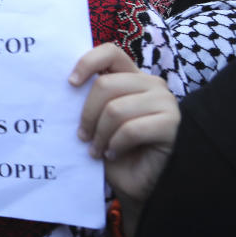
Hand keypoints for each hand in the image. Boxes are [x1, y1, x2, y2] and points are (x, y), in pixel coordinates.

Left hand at [70, 44, 179, 236]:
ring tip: (97, 150)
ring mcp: (165, 102)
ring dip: (99, 134)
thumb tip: (63, 85)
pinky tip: (113, 154)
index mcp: (131, 76)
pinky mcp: (172, 124)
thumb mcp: (97, 119)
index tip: (70, 84)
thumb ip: (88, 98)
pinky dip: (115, 145)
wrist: (140, 185)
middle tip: (82, 137)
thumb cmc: (115, 149)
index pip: (110, 52)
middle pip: (105, 85)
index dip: (87, 63)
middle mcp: (151, 84)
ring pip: (116, 109)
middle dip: (87, 115)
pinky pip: (131, 129)